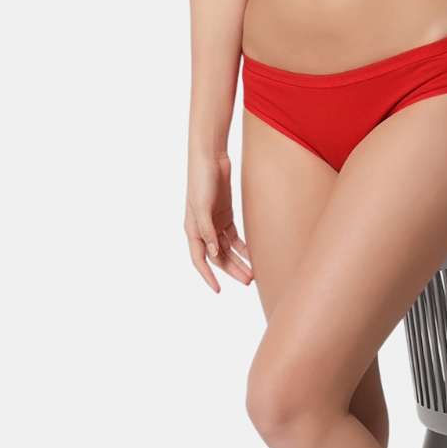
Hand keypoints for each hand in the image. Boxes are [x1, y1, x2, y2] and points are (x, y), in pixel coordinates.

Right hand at [185, 152, 252, 292]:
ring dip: (239, 261)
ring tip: (253, 273)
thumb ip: (207, 230)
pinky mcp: (225, 214)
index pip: (200, 260)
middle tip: (248, 282)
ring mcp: (214, 222)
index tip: (218, 290)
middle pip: (218, 257)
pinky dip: (243, 247)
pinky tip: (254, 255)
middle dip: (232, 270)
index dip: (208, 277)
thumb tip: (214, 254)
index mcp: (192, 230)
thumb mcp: (202, 206)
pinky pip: (234, 237)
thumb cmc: (201, 180)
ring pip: (228, 249)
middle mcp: (203, 229)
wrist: (210, 157)